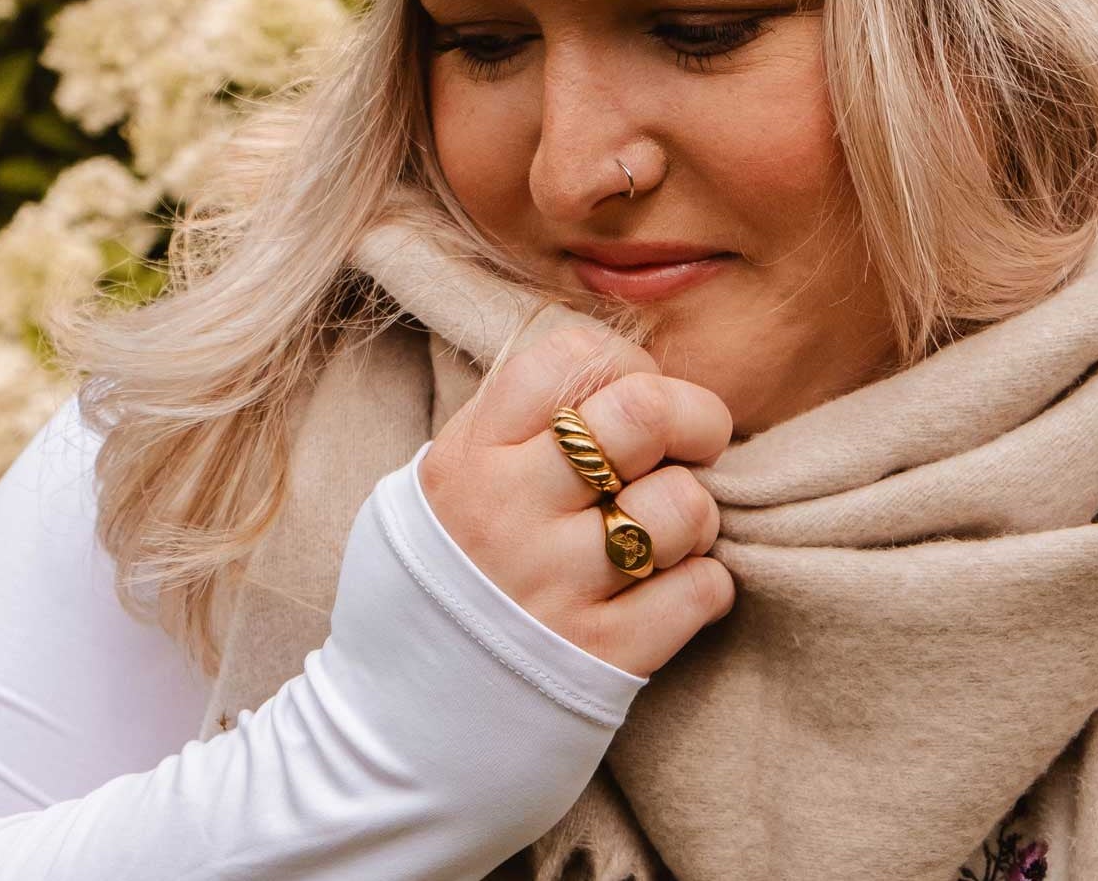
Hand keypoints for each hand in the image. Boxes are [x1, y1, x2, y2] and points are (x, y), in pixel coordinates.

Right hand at [418, 323, 735, 676]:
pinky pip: (701, 589)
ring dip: (696, 515)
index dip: (624, 365)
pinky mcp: (601, 659)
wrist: (391, 739)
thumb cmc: (437, 593)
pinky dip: (706, 585)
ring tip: (667, 535)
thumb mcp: (441, 487)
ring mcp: (555, 587)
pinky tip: (672, 591)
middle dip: (694, 418)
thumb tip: (611, 375)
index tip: (628, 397)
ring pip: (683, 503)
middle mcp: (509, 512)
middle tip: (693, 446)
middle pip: (644, 413)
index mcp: (469, 458)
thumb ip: (513, 429)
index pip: (573, 358)